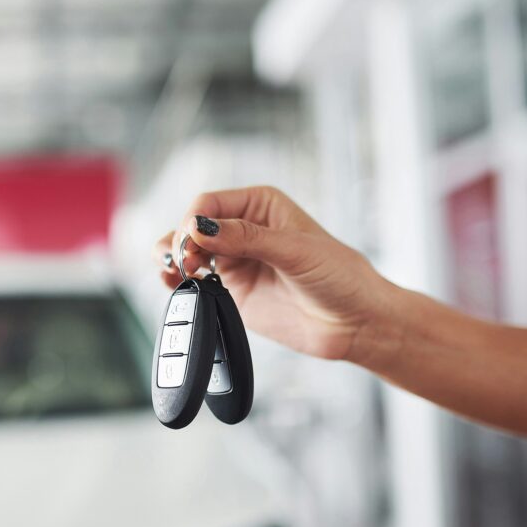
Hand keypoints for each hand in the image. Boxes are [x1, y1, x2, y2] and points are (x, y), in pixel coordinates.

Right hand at [152, 186, 393, 360]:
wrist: (354, 323)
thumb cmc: (339, 276)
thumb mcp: (295, 250)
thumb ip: (246, 238)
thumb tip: (200, 227)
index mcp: (260, 206)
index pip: (210, 203)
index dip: (195, 220)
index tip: (194, 242)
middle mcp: (243, 230)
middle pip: (193, 225)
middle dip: (182, 241)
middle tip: (187, 263)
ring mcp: (235, 261)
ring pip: (187, 251)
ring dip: (173, 257)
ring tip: (176, 271)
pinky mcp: (231, 290)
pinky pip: (194, 280)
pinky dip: (178, 280)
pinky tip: (175, 282)